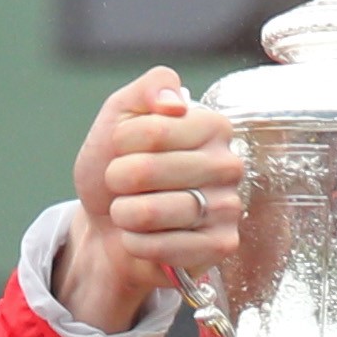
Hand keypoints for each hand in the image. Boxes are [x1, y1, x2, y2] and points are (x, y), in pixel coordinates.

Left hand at [58, 70, 244, 332]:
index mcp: (213, 126)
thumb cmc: (119, 166)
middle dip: (117, 180)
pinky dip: (136, 244)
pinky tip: (138, 237)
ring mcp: (228, 208)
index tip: (121, 149)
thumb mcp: (120, 115)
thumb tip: (174, 103)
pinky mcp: (220, 246)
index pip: (152, 130)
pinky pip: (164, 248)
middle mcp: (229, 165)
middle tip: (120, 184)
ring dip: (123, 213)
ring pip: (152, 211)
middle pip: (148, 171)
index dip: (120, 142)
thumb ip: (148, 89)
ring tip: (127, 212)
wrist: (108, 223)